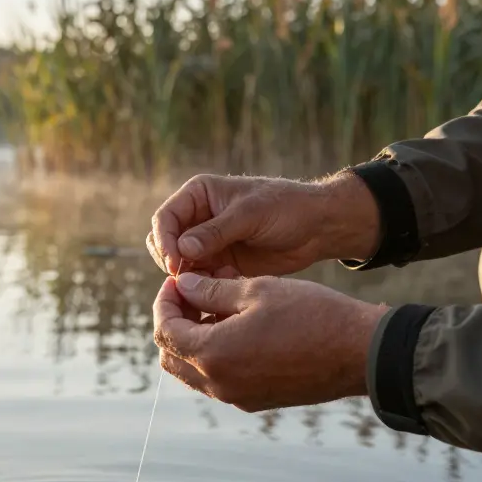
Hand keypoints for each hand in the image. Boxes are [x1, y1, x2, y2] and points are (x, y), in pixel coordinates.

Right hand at [145, 171, 380, 277]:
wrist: (317, 228)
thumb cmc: (287, 208)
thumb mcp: (251, 215)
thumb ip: (216, 231)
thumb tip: (182, 249)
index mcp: (199, 195)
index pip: (166, 219)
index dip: (166, 242)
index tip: (177, 264)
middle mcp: (198, 218)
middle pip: (164, 242)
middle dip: (171, 261)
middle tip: (186, 281)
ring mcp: (207, 243)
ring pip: (179, 264)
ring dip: (188, 277)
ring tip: (210, 284)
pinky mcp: (220, 264)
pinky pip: (199, 279)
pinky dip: (205, 286)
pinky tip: (226, 286)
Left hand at [152, 272, 388, 411]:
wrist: (360, 352)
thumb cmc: (312, 314)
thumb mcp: (256, 290)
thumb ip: (211, 289)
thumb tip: (183, 285)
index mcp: (213, 355)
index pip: (165, 331)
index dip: (165, 302)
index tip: (177, 282)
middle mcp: (219, 384)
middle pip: (171, 357)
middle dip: (174, 322)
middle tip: (191, 294)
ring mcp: (237, 397)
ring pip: (193, 372)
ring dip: (194, 340)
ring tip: (215, 308)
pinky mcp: (256, 400)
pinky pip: (219, 380)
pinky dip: (215, 355)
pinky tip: (237, 328)